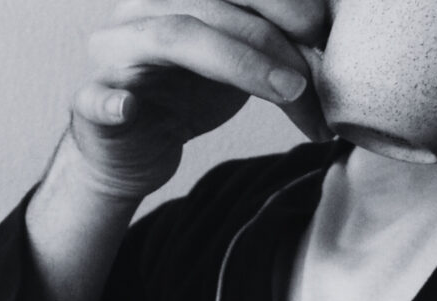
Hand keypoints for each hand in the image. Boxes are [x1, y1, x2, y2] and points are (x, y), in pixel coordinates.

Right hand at [66, 0, 332, 206]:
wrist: (133, 150)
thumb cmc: (190, 94)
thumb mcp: (243, 53)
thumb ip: (279, 34)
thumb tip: (346, 32)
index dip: (284, 0)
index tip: (325, 30)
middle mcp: (142, 7)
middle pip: (213, 4)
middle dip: (272, 36)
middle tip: (312, 75)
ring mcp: (113, 54)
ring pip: (175, 36)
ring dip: (239, 62)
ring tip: (288, 93)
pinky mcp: (90, 105)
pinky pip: (96, 98)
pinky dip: (111, 102)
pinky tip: (127, 106)